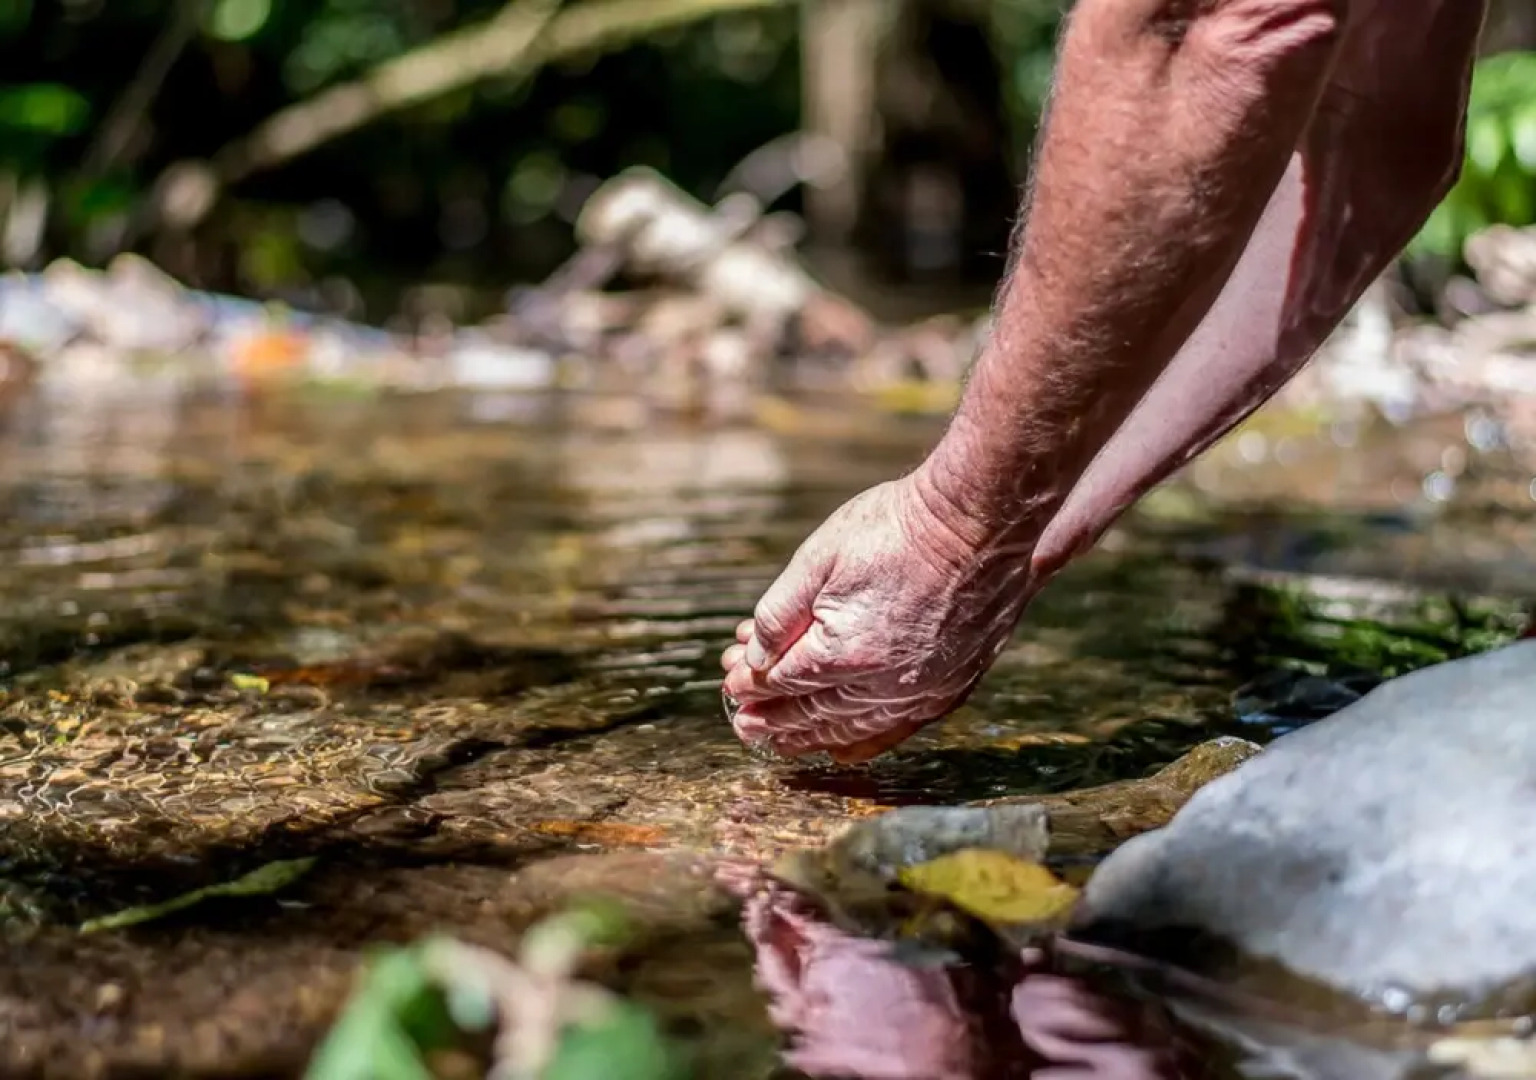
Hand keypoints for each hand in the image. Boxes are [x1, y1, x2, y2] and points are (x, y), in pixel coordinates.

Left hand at [719, 472, 1035, 761]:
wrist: (978, 521)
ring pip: (854, 728)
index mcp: (843, 653)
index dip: (753, 684)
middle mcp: (884, 684)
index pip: (784, 681)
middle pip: (815, 712)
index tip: (732, 686)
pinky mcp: (950, 685)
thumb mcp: (818, 557)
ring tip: (782, 741)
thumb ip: (780, 613)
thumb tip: (754, 657)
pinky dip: (865, 741)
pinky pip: (899, 729)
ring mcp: (922, 689)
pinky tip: (844, 750)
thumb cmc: (896, 528)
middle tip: (746, 724)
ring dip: (813, 736)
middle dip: (775, 717)